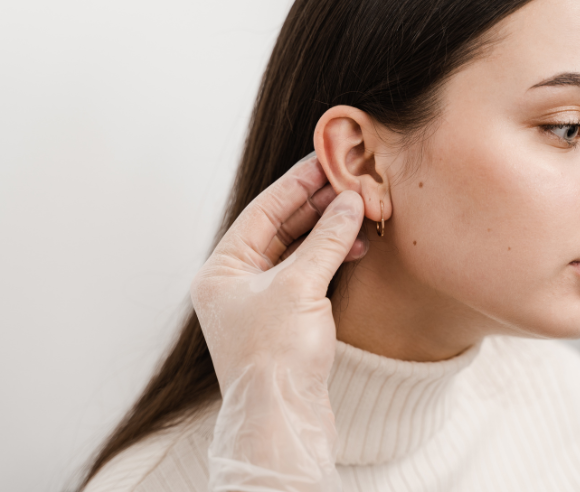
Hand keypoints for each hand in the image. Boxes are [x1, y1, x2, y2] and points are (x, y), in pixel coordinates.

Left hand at [190, 153, 365, 391]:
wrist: (283, 418)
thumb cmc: (276, 357)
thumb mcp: (301, 287)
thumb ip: (326, 239)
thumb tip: (349, 201)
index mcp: (221, 270)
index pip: (262, 212)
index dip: (296, 184)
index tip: (324, 161)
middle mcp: (235, 283)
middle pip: (279, 228)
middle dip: (316, 206)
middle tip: (348, 182)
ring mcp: (259, 301)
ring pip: (296, 251)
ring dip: (327, 232)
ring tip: (358, 213)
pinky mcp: (283, 319)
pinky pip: (307, 274)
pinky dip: (329, 259)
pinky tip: (353, 247)